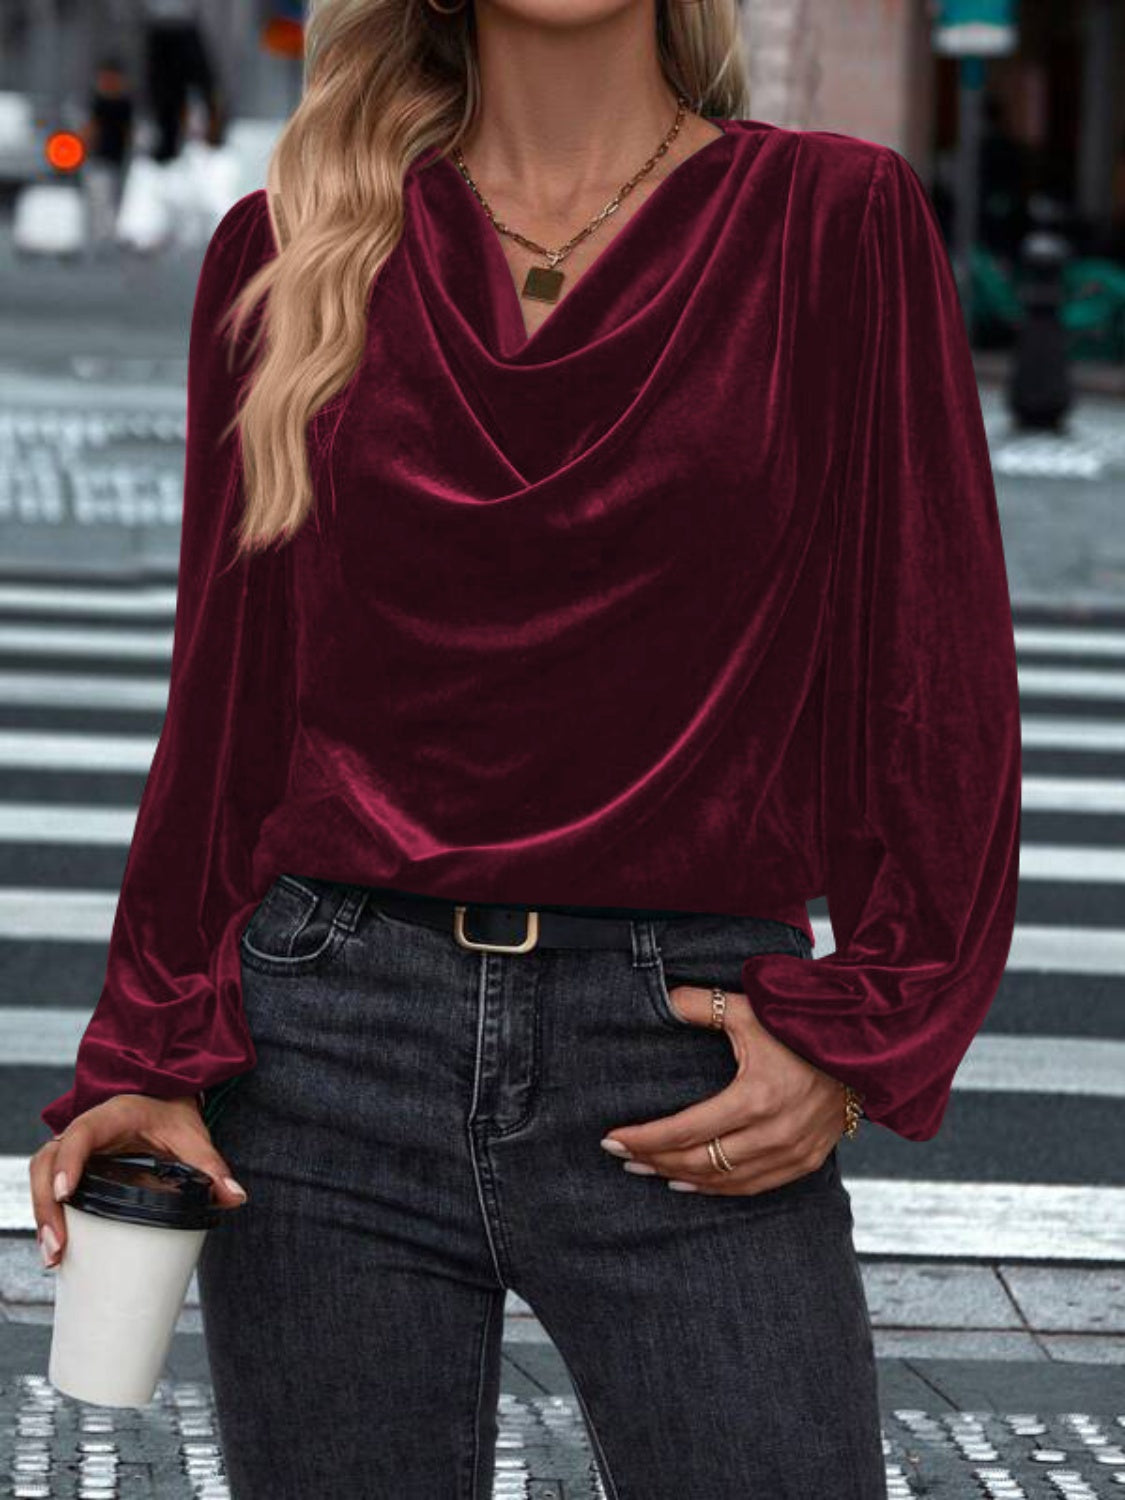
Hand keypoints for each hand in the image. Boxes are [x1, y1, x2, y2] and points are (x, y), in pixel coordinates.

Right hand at [29, 1094, 248, 1269]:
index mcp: (112, 1116)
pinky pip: (48, 1184)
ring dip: (43, 1213)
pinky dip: (48, 1213)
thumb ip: (211, 1165)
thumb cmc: (171, 1113)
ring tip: (55, 1254)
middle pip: (48, 1160)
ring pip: (40, 1174)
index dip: (68, 1162)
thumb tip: (235, 1197)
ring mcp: (73, 1147)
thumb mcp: (192, 1135)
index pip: (81, 1134)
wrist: (160, 1099)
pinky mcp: (72, 1164)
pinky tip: (57, 1247)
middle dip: (46, 1203)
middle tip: (58, 1246)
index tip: (65, 1193)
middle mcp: (84, 1130)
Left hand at [602, 984, 846, 1194]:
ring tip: (644, 1169)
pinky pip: (752, 1187)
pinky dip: (716, 1189)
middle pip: (699, 1160)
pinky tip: (687, 1184)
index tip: (612, 1138)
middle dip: (653, 1158)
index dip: (645, 1137)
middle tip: (620, 1155)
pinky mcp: (806, 1162)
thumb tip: (664, 997)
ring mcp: (793, 1152)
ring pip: (723, 1180)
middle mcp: (775, 1133)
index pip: (686, 1129)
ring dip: (679, 1177)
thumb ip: (704, 1005)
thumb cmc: (801, 1024)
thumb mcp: (752, 1009)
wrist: (864, 1046)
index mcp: (757, 1097)